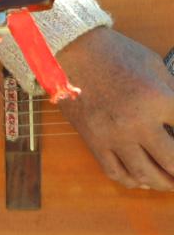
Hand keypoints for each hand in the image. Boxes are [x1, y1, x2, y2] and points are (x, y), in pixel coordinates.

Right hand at [56, 26, 173, 190]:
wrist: (70, 50)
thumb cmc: (115, 53)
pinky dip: (132, 181)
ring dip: (163, 183)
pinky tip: (141, 179)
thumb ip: (173, 94)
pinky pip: (114, 172)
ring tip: (171, 183)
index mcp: (158, 100)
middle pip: (172, 163)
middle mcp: (137, 123)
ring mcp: (113, 135)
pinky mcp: (93, 140)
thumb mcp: (154, 67)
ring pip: (145, 174)